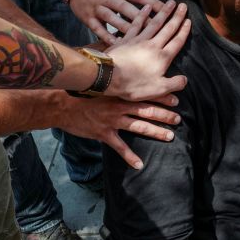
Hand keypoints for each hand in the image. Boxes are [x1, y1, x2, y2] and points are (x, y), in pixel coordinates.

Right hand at [56, 92, 181, 169]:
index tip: (176, 99)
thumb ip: (115, 81)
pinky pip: (120, 147)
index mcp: (120, 93)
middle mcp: (119, 106)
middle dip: (165, 115)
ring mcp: (112, 120)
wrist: (61, 105)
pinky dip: (130, 157)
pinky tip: (140, 165)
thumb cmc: (81, 92)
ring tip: (170, 136)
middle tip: (179, 119)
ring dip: (156, 132)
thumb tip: (126, 75)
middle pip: (147, 110)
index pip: (145, 93)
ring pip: (139, 126)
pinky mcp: (104, 133)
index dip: (161, 96)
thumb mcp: (100, 83)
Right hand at [68, 0, 166, 43]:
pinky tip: (118, 45)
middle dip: (144, 20)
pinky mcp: (89, 18)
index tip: (169, 12)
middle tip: (159, 31)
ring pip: (114, 20)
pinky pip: (99, 29)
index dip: (154, 4)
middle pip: (128, 10)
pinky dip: (107, 38)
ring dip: (127, 30)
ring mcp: (98, 8)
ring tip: (141, 41)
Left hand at [105, 1, 190, 103]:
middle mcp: (153, 45)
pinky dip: (142, 15)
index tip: (189, 21)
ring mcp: (139, 40)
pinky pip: (136, 23)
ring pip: (154, 23)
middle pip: (168, 29)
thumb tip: (185, 80)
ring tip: (170, 2)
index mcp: (162, 57)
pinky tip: (146, 7)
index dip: (184, 31)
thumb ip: (174, 84)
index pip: (177, 42)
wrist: (108, 76)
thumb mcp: (158, 89)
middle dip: (177, 17)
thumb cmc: (134, 84)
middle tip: (184, 5)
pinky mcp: (126, 39)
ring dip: (163, 12)